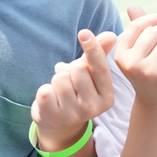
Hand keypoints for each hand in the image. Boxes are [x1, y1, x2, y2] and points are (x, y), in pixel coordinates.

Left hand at [31, 29, 116, 150]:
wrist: (59, 123)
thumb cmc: (78, 91)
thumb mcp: (90, 74)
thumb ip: (99, 54)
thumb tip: (111, 35)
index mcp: (107, 96)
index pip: (100, 68)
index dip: (92, 48)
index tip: (84, 33)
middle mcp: (93, 108)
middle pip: (78, 69)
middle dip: (70, 69)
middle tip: (71, 81)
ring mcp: (72, 115)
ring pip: (60, 78)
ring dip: (57, 80)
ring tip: (60, 91)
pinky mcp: (52, 118)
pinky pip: (45, 91)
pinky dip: (44, 90)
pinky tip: (50, 99)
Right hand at [114, 6, 156, 107]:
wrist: (156, 102)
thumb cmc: (148, 72)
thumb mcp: (138, 52)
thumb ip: (136, 29)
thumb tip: (132, 6)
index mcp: (121, 55)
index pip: (136, 26)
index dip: (151, 18)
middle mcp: (131, 63)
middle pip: (153, 32)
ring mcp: (147, 71)